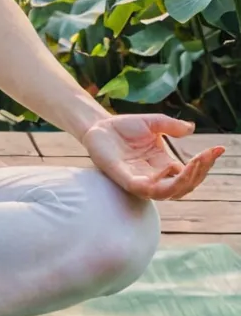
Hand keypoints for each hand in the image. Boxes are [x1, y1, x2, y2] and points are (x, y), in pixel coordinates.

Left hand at [79, 113, 224, 199]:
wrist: (97, 125)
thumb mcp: (152, 123)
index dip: (205, 164)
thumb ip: (170, 126)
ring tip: (195, 163)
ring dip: (185, 181)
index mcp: (164, 166)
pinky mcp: (125, 180)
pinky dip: (159, 183)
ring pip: (169, 193)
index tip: (218, 149)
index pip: (190, 174)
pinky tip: (169, 167)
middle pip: (184, 187)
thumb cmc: (123, 127)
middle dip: (199, 174)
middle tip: (206, 156)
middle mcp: (155, 177)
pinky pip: (146, 189)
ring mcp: (141, 180)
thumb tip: (191, 128)